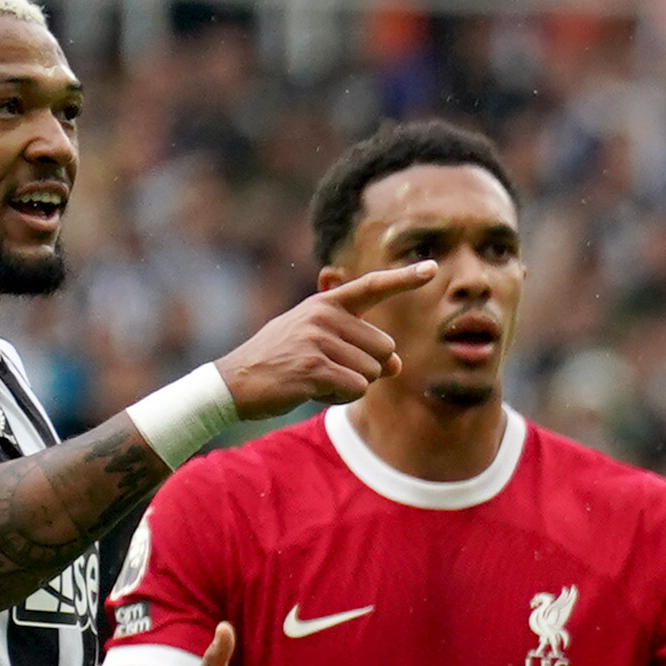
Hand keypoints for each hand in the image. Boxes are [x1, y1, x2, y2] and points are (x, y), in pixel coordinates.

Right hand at [214, 260, 424, 421]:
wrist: (232, 383)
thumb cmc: (281, 363)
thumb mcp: (319, 346)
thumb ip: (360, 349)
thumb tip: (397, 365)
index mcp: (326, 304)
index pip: (373, 287)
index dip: (404, 278)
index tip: (433, 268)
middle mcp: (323, 316)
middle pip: (385, 349)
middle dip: (366, 369)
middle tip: (325, 370)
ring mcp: (317, 340)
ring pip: (373, 373)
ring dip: (351, 386)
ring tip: (314, 379)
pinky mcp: (313, 367)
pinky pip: (356, 388)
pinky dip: (340, 397)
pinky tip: (312, 390)